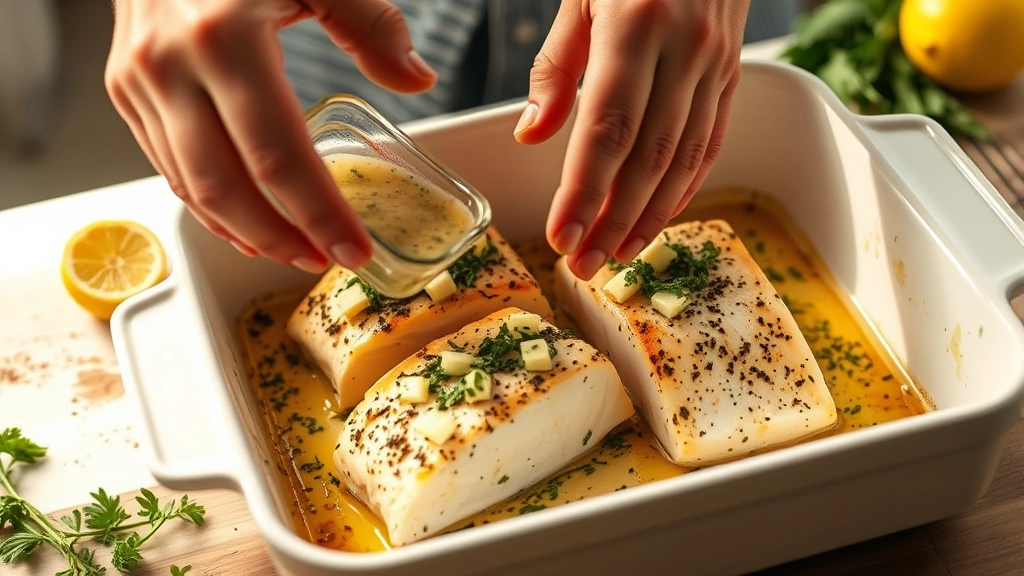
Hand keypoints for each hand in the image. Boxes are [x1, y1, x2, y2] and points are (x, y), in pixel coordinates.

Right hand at [104, 0, 436, 272]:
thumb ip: (369, 23)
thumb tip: (416, 78)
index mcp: (223, 41)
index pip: (279, 159)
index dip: (319, 215)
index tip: (353, 249)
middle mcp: (169, 68)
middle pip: (227, 189)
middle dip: (280, 238)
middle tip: (324, 260)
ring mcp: (138, 82)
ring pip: (190, 187)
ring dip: (243, 231)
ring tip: (292, 249)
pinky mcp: (124, 89)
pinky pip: (166, 166)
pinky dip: (207, 204)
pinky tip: (243, 221)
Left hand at [515, 0, 748, 278]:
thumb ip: (556, 67)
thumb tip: (532, 137)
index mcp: (636, 27)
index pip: (606, 131)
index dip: (585, 192)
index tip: (562, 237)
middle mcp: (685, 50)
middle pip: (648, 157)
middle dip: (614, 220)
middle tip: (585, 265)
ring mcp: (717, 62)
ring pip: (686, 158)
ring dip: (651, 216)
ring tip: (618, 255)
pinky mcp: (735, 71)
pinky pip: (713, 140)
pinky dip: (687, 186)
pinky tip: (660, 217)